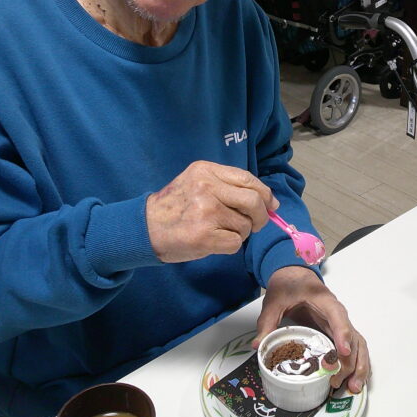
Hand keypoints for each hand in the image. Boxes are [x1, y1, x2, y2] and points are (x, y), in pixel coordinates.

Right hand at [146, 161, 277, 262]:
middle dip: (261, 216)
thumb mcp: (196, 183)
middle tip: (255, 224)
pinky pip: (235, 242)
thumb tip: (269, 202)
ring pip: (245, 224)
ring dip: (240, 232)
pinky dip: (230, 245)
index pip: (248, 179)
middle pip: (253, 201)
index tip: (271, 205)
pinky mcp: (204, 235)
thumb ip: (227, 186)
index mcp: (205, 171)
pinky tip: (214, 241)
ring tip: (220, 231)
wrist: (144, 228)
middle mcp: (206, 188)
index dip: (265, 194)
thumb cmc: (175, 206)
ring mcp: (206, 212)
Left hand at [254, 266, 369, 393]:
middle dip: (350, 360)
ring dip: (359, 366)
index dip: (342, 334)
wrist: (295, 275)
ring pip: (358, 344)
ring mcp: (340, 324)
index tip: (343, 353)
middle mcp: (338, 313)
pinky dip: (357, 364)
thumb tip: (258, 346)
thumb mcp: (274, 301)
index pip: (337, 317)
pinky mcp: (338, 332)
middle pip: (352, 336)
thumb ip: (267, 322)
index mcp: (324, 301)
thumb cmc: (288, 286)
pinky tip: (354, 381)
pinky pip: (354, 348)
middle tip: (337, 380)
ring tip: (353, 388)